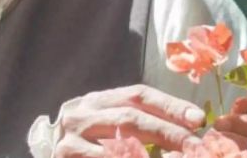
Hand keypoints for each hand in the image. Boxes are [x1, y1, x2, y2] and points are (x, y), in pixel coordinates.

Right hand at [55, 84, 205, 156]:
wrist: (49, 155)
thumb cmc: (87, 143)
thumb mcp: (107, 124)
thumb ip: (137, 121)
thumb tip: (188, 125)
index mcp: (96, 100)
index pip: (138, 95)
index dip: (169, 105)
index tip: (198, 119)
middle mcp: (80, 115)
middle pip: (131, 118)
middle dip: (168, 131)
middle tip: (196, 145)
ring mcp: (70, 140)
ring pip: (119, 145)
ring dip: (152, 154)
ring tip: (179, 157)